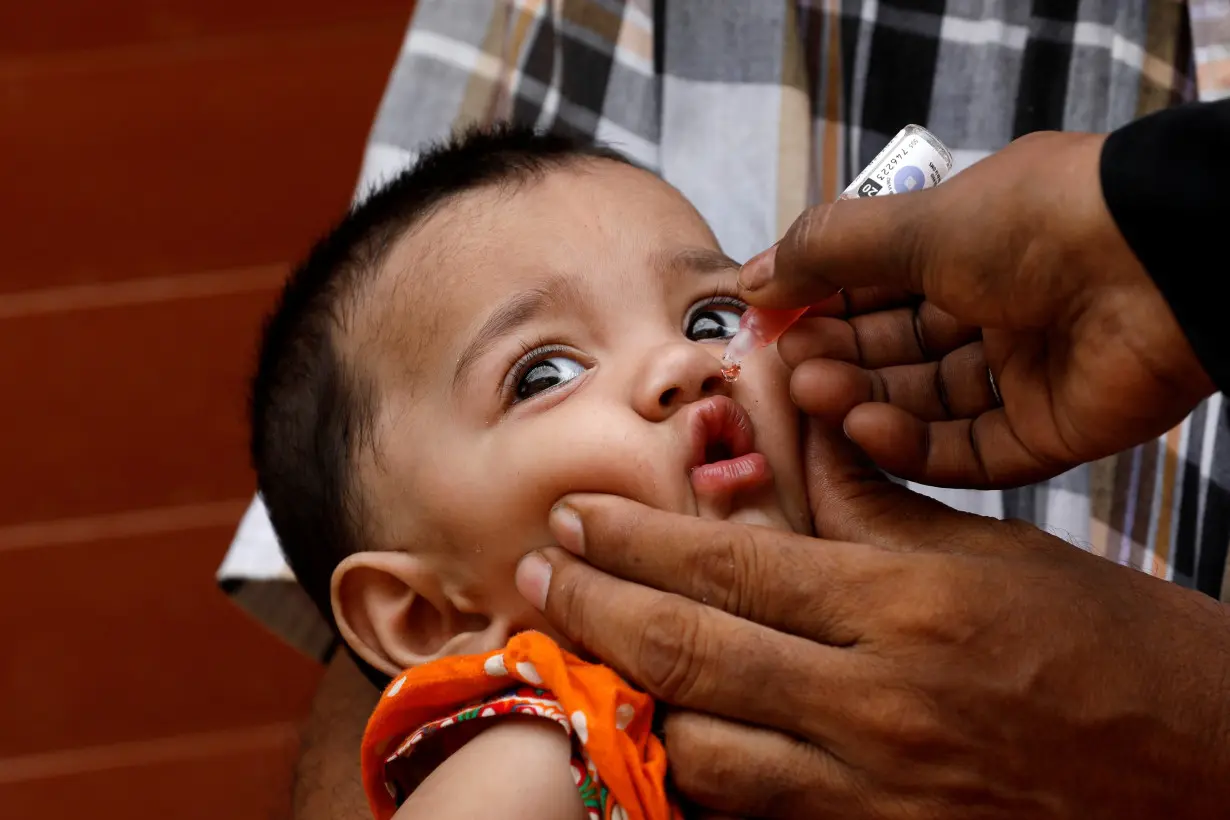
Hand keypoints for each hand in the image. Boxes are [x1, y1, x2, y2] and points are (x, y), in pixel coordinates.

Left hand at [514, 423, 1229, 817]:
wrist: (1203, 769)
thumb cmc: (1113, 648)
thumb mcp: (993, 553)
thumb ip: (873, 506)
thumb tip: (793, 441)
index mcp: (905, 604)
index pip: (732, 564)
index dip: (637, 538)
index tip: (577, 516)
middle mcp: (876, 701)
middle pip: (693, 652)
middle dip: (597, 607)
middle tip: (538, 575)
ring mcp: (875, 790)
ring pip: (702, 751)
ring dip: (630, 702)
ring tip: (580, 654)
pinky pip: (756, 817)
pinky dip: (697, 779)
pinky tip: (661, 741)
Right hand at [738, 131, 1214, 487]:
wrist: (1160, 264)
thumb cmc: (1036, 221)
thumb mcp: (914, 221)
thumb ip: (826, 251)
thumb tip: (752, 279)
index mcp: (971, 246)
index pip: (876, 285)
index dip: (820, 304)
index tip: (766, 323)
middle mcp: (996, 309)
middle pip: (895, 348)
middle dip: (836, 356)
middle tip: (785, 367)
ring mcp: (1024, 374)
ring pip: (924, 402)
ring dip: (863, 400)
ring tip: (813, 393)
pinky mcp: (1049, 432)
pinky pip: (969, 449)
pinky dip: (913, 445)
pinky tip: (865, 427)